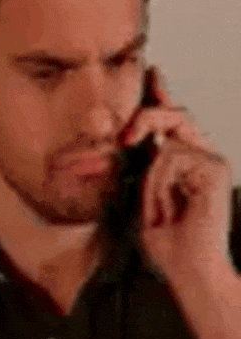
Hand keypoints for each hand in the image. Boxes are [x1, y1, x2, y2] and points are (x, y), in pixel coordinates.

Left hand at [122, 67, 232, 280]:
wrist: (186, 267)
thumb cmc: (163, 239)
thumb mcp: (140, 194)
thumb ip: (140, 164)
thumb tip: (125, 138)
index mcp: (182, 160)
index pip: (171, 119)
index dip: (160, 94)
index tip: (151, 70)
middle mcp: (201, 155)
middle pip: (172, 115)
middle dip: (145, 118)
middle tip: (123, 140)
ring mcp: (211, 160)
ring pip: (167, 142)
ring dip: (152, 177)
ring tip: (158, 207)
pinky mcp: (215, 168)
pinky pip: (174, 156)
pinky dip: (162, 180)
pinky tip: (170, 204)